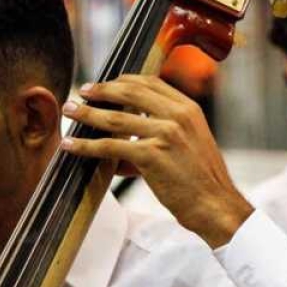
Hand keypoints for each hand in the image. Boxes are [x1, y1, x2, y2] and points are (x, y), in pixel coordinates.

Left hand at [60, 75, 252, 247]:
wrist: (216, 205)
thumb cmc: (202, 181)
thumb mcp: (191, 143)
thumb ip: (164, 133)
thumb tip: (126, 143)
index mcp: (188, 109)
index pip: (150, 83)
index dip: (123, 81)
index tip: (105, 84)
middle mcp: (178, 116)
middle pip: (130, 92)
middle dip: (101, 90)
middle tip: (81, 92)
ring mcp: (165, 134)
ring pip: (115, 119)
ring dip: (87, 113)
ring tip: (69, 111)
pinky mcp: (152, 156)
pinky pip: (111, 146)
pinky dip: (87, 146)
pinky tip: (71, 145)